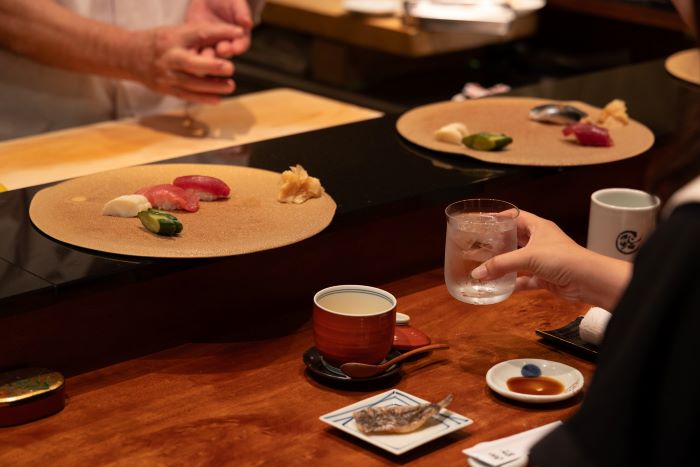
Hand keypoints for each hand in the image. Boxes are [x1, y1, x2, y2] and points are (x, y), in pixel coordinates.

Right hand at [135, 23, 240, 103]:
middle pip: (191, 63)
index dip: (220, 33)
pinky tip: (217, 99)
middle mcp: (168, 56)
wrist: (129, 56)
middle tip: (230, 67)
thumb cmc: (159, 42)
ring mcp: (166, 75)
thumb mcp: (176, 32)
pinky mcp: (165, 89)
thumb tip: (230, 36)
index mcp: (173, 37)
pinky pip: (186, 95)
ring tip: (231, 86)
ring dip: (212, 86)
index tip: (239, 33)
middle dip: (211, 66)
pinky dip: (202, 98)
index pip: (199, 33)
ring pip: (191, 83)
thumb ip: (199, 37)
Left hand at [186, 0, 252, 56]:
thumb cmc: (228, 0)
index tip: (236, 48)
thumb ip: (241, 13)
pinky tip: (188, 51)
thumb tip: (248, 23)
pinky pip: (194, 49)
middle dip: (223, 52)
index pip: (241, 44)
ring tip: (203, 55)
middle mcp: (226, 44)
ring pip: (209, 54)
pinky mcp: (196, 43)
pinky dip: (192, 51)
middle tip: (220, 50)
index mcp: (239, 38)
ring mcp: (211, 45)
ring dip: (206, 56)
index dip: (238, 46)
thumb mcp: (236, 3)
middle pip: (225, 52)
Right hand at [470, 211, 631, 309]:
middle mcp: (540, 241)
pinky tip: (501, 287)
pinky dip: (514, 283)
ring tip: (485, 266)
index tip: (482, 221)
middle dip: (498, 242)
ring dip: (504, 265)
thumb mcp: (528, 257)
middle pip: (515, 239)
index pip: (515, 217)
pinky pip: (525, 280)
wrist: (589, 280)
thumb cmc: (562, 258)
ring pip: (518, 261)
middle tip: (478, 245)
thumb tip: (477, 274)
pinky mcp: (545, 277)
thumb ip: (501, 265)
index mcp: (539, 227)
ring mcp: (543, 260)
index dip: (499, 217)